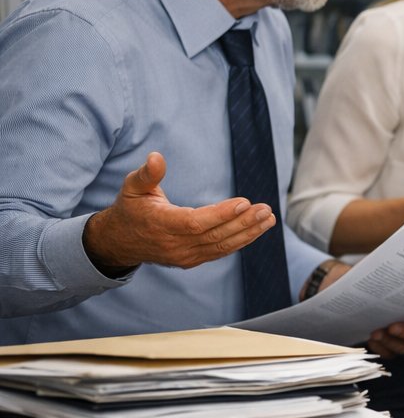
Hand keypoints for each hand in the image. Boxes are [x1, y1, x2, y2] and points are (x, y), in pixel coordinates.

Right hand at [82, 151, 277, 274]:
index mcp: (162, 224)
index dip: (222, 214)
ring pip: (222, 246)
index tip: (245, 203)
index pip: (196, 222)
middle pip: (215, 235)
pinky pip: (220, 252)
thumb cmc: (131, 208)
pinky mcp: (192, 260)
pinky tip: (256, 230)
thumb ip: (147, 174)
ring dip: (248, 233)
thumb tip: (156, 156)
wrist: (120, 241)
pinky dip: (240, 241)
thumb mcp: (133, 187)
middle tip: (266, 210)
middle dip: (244, 223)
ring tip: (269, 219)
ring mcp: (184, 255)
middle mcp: (175, 244)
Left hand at [309, 264, 403, 357]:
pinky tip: (370, 339)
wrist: (340, 285)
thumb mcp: (376, 268)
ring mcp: (399, 335)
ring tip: (375, 332)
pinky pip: (388, 354)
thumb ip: (389, 268)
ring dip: (391, 341)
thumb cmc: (365, 275)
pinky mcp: (384, 344)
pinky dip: (380, 348)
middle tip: (393, 325)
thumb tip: (398, 263)